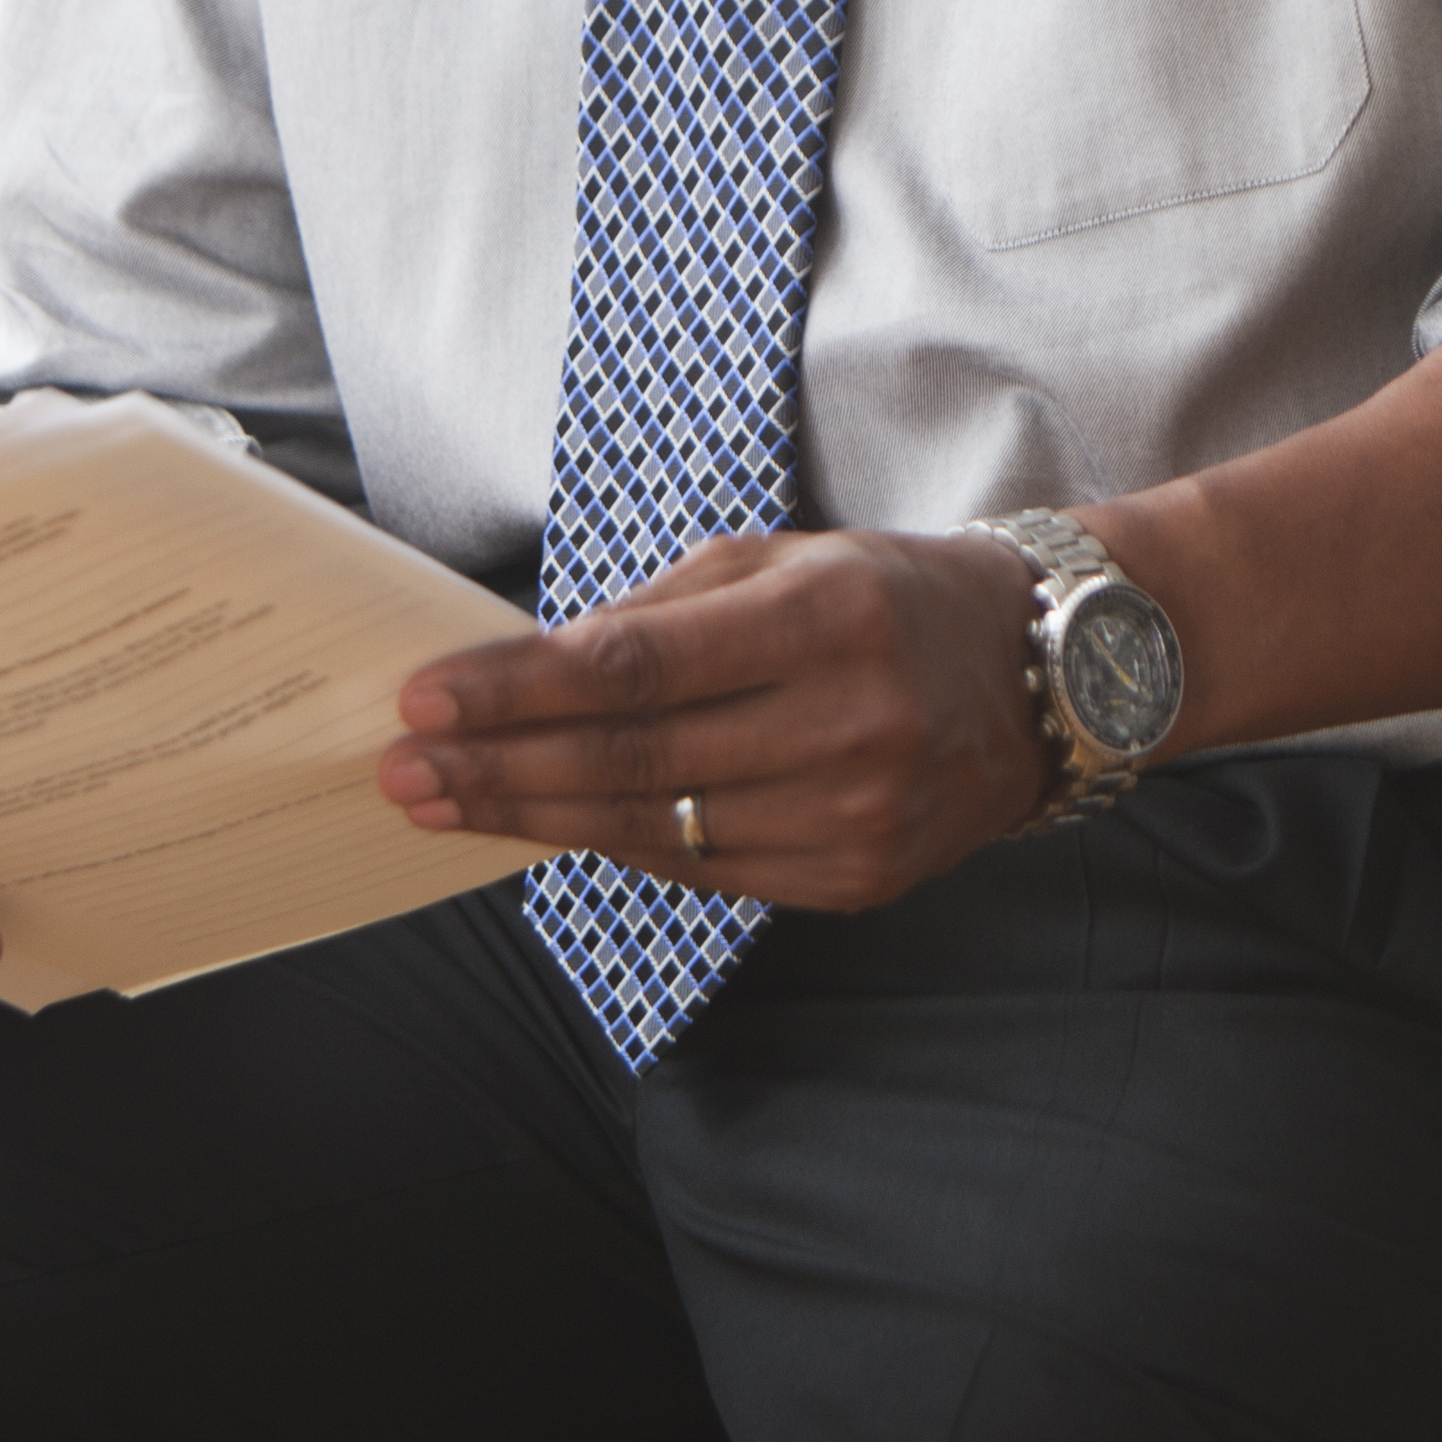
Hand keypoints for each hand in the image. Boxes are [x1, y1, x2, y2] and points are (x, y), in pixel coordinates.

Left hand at [379, 529, 1047, 907]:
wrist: (1039, 681)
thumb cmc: (889, 600)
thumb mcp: (787, 560)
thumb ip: (662, 608)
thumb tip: (530, 666)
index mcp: (828, 617)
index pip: (639, 666)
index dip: (521, 689)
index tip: (424, 695)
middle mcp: (850, 723)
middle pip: (633, 760)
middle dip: (499, 766)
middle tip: (402, 768)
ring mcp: (859, 817)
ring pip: (657, 830)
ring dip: (534, 818)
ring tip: (446, 801)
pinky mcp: (858, 881)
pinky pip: (706, 870)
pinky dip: (619, 847)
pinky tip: (550, 827)